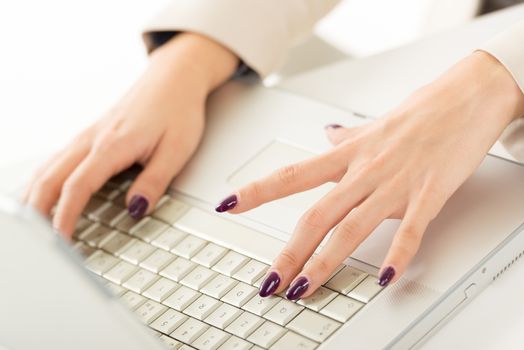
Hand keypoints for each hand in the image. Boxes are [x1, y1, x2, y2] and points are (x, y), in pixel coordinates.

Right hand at [23, 33, 237, 235]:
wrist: (174, 79)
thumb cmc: (178, 111)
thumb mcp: (177, 150)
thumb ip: (154, 181)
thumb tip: (135, 210)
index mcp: (113, 145)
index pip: (78, 186)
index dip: (65, 216)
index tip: (58, 242)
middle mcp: (93, 139)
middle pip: (50, 178)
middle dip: (37, 211)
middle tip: (36, 242)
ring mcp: (88, 136)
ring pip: (48, 168)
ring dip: (35, 196)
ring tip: (31, 225)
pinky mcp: (90, 135)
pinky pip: (57, 160)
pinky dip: (43, 180)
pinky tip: (41, 192)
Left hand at [216, 51, 523, 299]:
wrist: (466, 98)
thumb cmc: (419, 113)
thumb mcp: (373, 125)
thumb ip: (346, 138)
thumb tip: (327, 135)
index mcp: (347, 156)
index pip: (291, 175)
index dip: (256, 191)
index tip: (227, 205)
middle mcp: (363, 171)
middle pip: (316, 215)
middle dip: (289, 252)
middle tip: (269, 282)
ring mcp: (394, 184)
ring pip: (352, 227)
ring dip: (325, 262)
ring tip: (304, 288)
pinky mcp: (427, 194)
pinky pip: (410, 230)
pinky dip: (397, 255)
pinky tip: (383, 279)